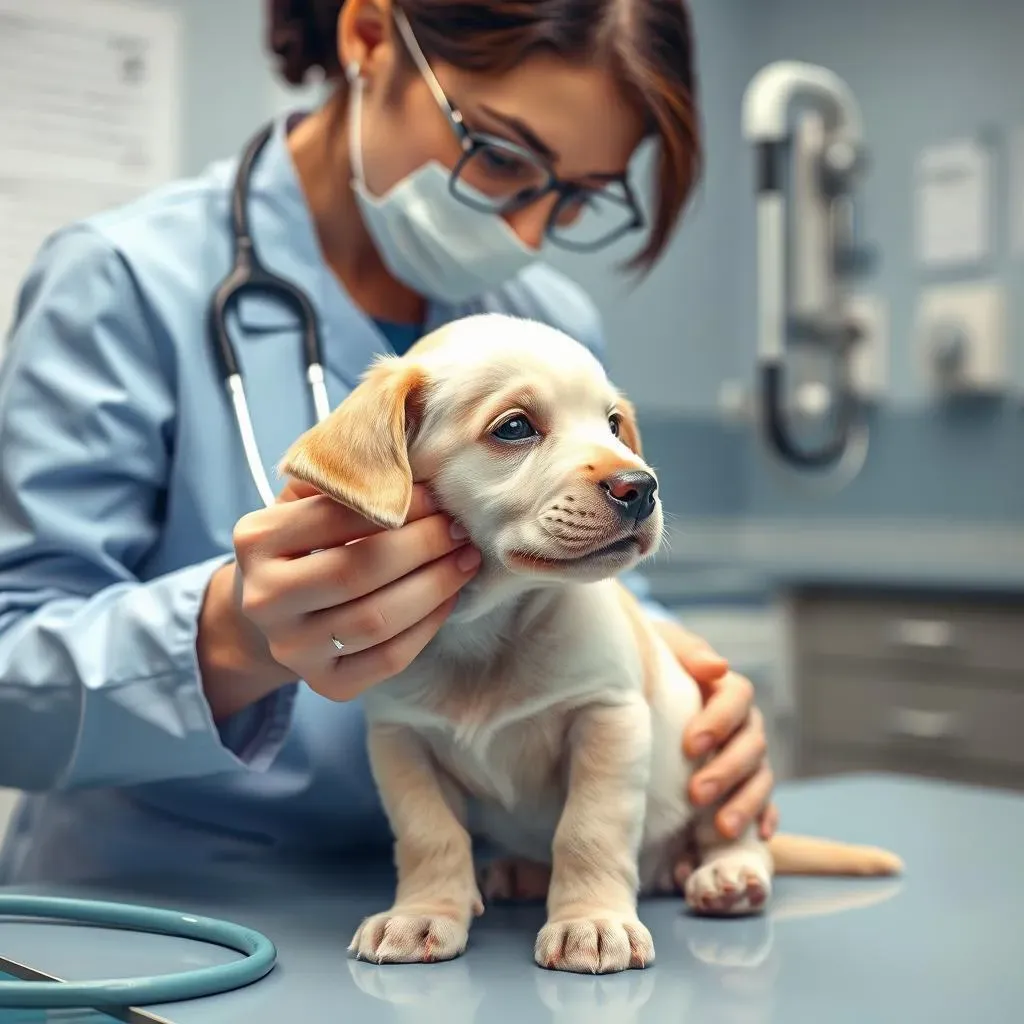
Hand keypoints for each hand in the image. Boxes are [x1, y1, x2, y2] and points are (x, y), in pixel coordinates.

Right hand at [199, 479, 480, 717]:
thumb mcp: (306, 500)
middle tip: (460, 528)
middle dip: (422, 546)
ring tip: (466, 558)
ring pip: (377, 620)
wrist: (271, 611)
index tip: (439, 495)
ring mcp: (292, 648)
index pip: (334, 517)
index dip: (396, 505)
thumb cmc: (303, 541)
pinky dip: (429, 626)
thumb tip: (412, 449)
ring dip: (435, 586)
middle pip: (357, 571)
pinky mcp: (324, 684)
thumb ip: (343, 476)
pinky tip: (450, 596)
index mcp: (255, 539)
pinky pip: (389, 658)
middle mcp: (264, 599)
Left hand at [651, 619, 778, 841]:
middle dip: (726, 771)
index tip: (690, 745)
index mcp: (726, 689)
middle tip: (696, 794)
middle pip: (751, 745)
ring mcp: (747, 757)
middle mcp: (743, 724)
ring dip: (745, 804)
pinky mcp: (743, 786)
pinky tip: (758, 838)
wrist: (646, 689)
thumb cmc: (655, 668)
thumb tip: (717, 665)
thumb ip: (688, 653)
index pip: (737, 698)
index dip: (719, 721)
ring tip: (722, 829)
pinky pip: (765, 804)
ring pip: (760, 779)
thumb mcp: (664, 651)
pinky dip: (763, 819)